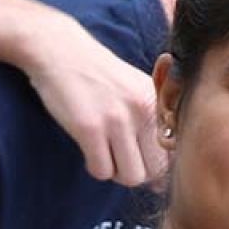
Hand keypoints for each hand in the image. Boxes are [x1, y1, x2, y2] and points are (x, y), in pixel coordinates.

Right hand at [17, 9, 165, 186]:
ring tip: (102, 152)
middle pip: (153, 170)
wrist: (58, 49)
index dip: (152, 161)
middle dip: (134, 169)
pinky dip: (94, 167)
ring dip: (115, 171)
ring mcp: (117, 120)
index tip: (135, 151)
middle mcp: (142, 111)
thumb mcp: (133, 88)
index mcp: (156, 101)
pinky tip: (87, 148)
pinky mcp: (90, 128)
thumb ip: (150, 124)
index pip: (171, 154)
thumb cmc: (93, 72)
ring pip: (130, 176)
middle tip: (116, 154)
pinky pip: (101, 170)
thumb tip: (158, 180)